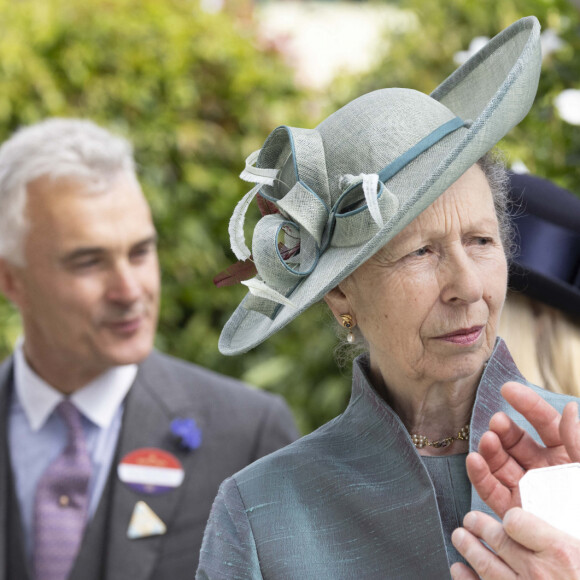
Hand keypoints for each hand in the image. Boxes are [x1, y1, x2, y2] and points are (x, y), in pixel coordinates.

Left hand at [450, 509, 579, 579]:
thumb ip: (564, 537)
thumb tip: (556, 519)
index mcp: (561, 553)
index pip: (516, 520)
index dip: (510, 518)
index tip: (508, 519)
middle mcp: (539, 573)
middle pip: (496, 538)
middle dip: (478, 525)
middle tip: (470, 520)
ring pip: (485, 564)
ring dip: (468, 547)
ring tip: (460, 538)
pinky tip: (459, 570)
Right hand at [466, 381, 579, 516]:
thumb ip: (578, 440)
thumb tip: (570, 408)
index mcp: (566, 456)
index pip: (544, 423)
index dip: (526, 404)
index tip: (508, 389)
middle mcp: (543, 470)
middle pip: (516, 441)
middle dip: (504, 428)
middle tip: (496, 422)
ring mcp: (526, 490)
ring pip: (500, 462)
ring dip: (489, 448)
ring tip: (487, 440)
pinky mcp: (512, 511)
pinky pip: (491, 490)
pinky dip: (479, 474)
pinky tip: (475, 460)